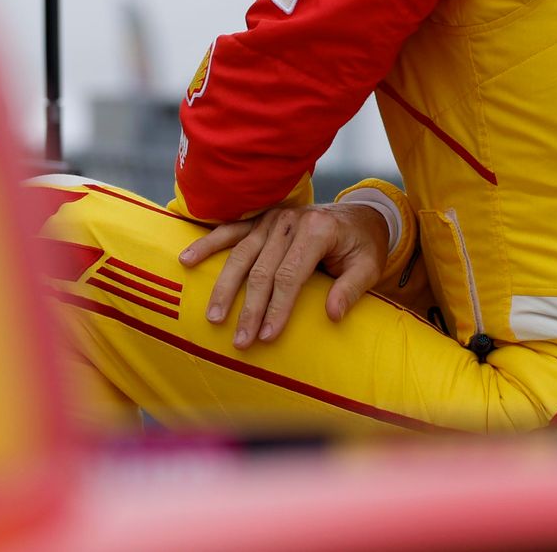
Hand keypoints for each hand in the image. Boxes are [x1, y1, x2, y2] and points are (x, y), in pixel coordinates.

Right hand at [178, 202, 389, 350]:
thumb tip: (331, 314)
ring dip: (224, 287)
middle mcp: (290, 220)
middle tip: (240, 342)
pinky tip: (187, 259)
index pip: (290, 275)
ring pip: (241, 255)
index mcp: (317, 230)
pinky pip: (229, 231)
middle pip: (262, 270)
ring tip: (213, 317)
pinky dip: (207, 244)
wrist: (359, 215)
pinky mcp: (259, 218)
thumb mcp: (369, 266)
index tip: (266, 337)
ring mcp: (271, 217)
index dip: (277, 308)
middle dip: (249, 309)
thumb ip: (351, 288)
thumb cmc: (362, 246)